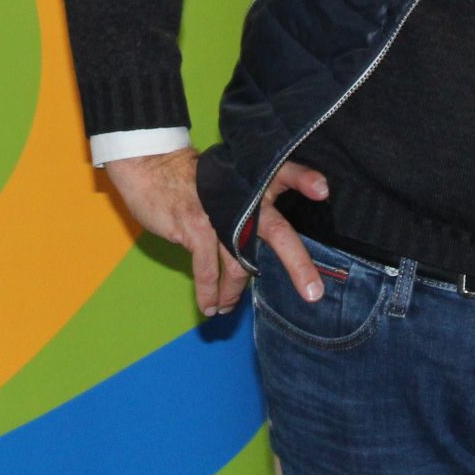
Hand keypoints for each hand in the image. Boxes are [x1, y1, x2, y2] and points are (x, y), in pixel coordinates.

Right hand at [102, 148, 329, 316]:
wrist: (151, 166)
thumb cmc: (193, 177)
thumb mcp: (228, 178)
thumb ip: (251, 202)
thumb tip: (262, 240)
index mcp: (253, 180)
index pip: (285, 172)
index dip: (304, 180)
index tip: (323, 191)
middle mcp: (241, 197)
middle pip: (276, 230)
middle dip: (297, 264)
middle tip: (312, 292)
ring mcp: (218, 214)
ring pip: (239, 263)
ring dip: (236, 292)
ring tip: (230, 308)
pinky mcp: (194, 228)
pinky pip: (206, 270)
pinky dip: (209, 292)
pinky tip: (210, 306)